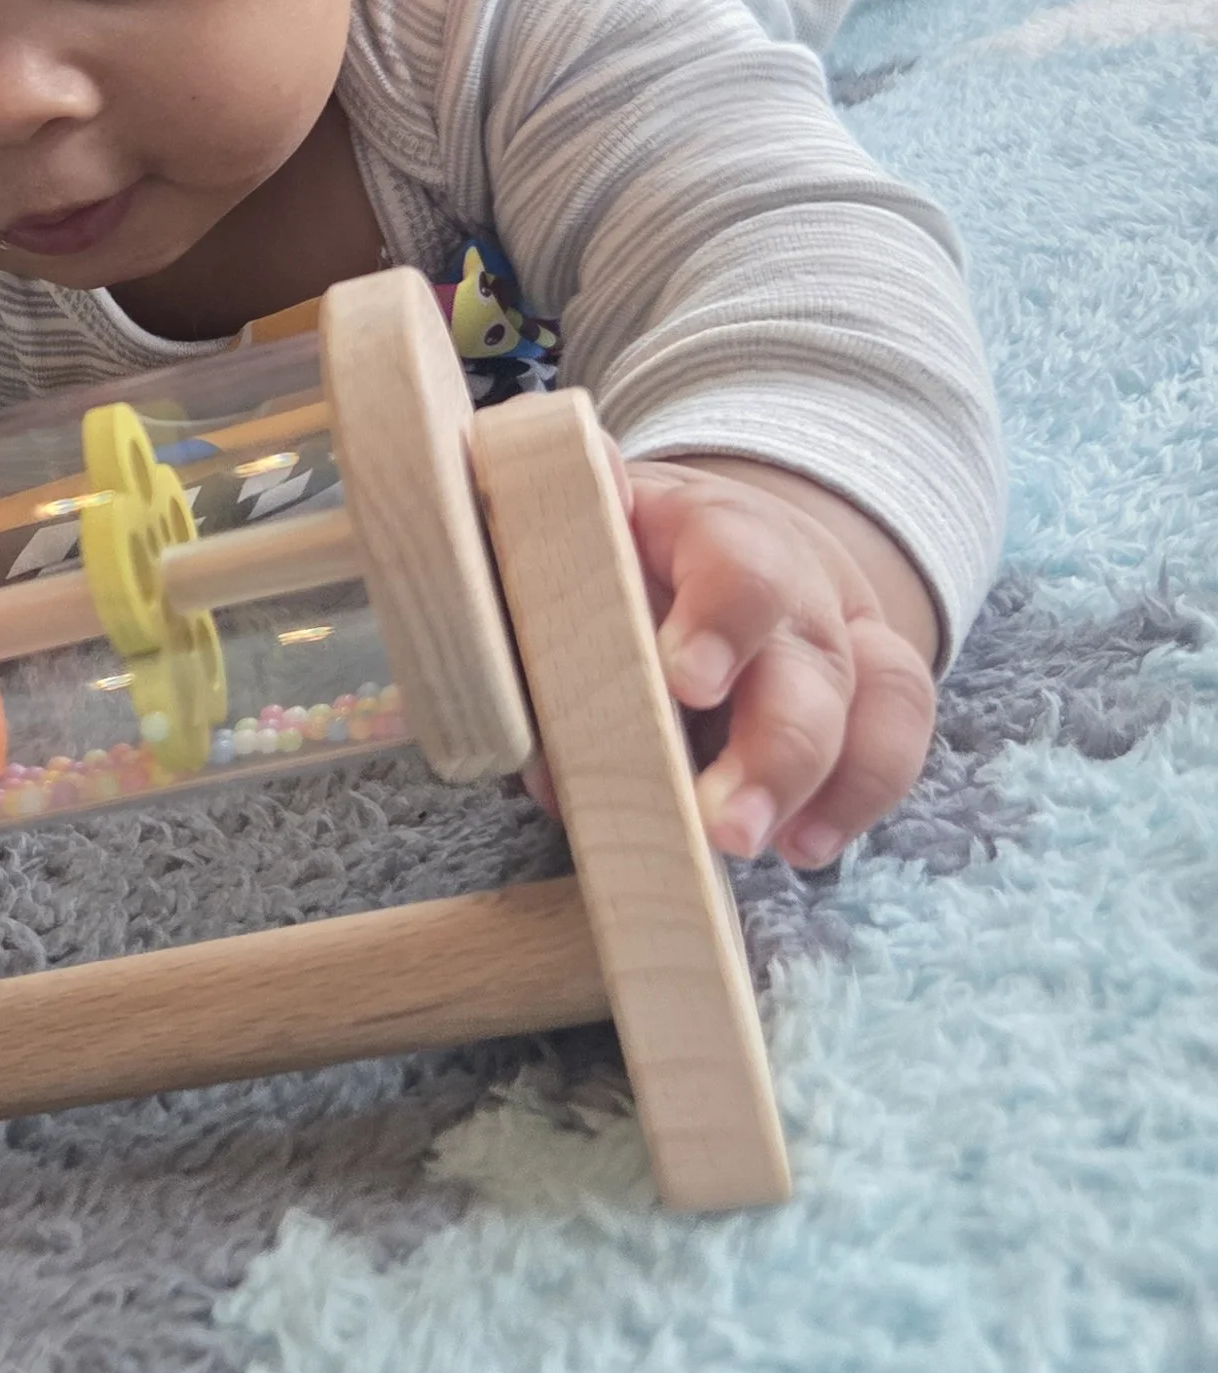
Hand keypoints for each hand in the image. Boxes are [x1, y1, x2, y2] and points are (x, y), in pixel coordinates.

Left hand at [525, 453, 938, 871]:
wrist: (709, 526)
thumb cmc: (615, 550)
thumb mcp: (564, 549)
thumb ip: (527, 628)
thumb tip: (480, 743)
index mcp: (706, 526)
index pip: (735, 559)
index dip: (717, 620)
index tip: (685, 683)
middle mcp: (792, 574)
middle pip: (808, 651)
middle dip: (773, 746)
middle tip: (723, 823)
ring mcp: (839, 628)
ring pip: (873, 695)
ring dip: (815, 782)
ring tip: (756, 844)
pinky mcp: (872, 681)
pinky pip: (893, 736)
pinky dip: (855, 797)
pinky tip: (805, 847)